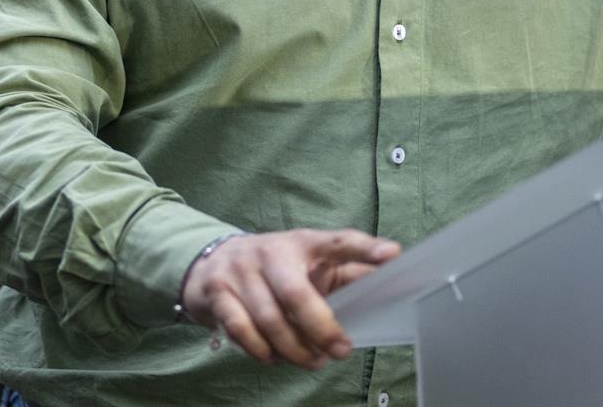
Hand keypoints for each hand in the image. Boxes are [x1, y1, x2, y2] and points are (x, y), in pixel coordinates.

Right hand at [180, 228, 400, 370]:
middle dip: (321, 329)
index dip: (365, 248)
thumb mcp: (307, 263)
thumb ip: (345, 274)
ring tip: (311, 361)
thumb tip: (391, 282)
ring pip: (269, 319)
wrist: (211, 263)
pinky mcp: (218, 293)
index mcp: (303, 242)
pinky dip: (260, 350)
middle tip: (340, 351)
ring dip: (294, 349)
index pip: (338, 241)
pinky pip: (241, 330)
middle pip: (297, 294)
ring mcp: (241, 271)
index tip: (392, 255)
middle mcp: (271, 252)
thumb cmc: (274, 268)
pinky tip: (274, 358)